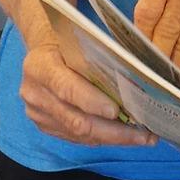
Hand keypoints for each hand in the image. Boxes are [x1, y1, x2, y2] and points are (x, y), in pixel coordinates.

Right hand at [20, 26, 155, 146]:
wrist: (43, 55)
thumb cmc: (67, 43)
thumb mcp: (78, 41)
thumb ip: (96, 59)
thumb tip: (134, 79)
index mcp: (40, 66)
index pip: (67, 88)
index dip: (92, 101)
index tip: (116, 111)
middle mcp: (35, 93)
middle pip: (76, 120)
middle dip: (113, 131)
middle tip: (144, 134)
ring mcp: (38, 114)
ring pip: (80, 134)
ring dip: (114, 138)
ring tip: (144, 137)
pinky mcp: (45, 126)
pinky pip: (77, 138)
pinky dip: (103, 138)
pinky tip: (125, 136)